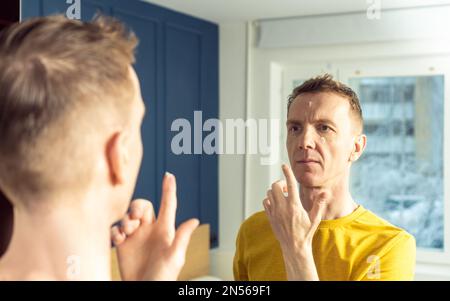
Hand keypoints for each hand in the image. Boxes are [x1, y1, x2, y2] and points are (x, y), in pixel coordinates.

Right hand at [111, 172, 198, 280]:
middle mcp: (149, 231)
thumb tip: (195, 220)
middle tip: (135, 219)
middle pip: (142, 206)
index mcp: (164, 231)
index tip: (169, 175)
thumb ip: (181, 238)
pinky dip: (115, 232)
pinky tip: (118, 241)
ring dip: (125, 220)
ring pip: (127, 216)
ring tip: (127, 233)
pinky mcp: (122, 246)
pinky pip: (115, 230)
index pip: (168, 205)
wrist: (142, 291)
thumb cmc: (162, 278)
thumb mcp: (174, 258)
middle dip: (137, 207)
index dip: (169, 190)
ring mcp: (135, 237)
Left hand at [262, 164, 327, 279]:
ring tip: (283, 195)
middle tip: (287, 188)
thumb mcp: (315, 218)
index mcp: (294, 206)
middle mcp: (282, 207)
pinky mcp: (270, 217)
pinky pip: (265, 202)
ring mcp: (274, 212)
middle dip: (280, 183)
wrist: (294, 246)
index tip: (284, 165)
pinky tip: (276, 203)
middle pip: (275, 186)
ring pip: (269, 193)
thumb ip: (319, 203)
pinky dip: (269, 199)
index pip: (290, 184)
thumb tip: (326, 192)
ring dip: (275, 191)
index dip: (287, 173)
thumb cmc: (306, 232)